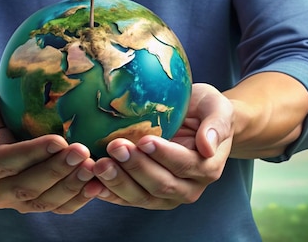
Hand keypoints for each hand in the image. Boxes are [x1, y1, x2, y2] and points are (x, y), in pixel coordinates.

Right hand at [0, 87, 102, 213]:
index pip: (6, 163)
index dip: (33, 153)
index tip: (58, 140)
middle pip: (27, 186)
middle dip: (57, 170)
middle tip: (83, 152)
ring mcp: (14, 201)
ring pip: (45, 200)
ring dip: (71, 186)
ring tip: (92, 167)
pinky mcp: (34, 203)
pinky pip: (57, 207)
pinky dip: (78, 199)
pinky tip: (96, 185)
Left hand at [92, 83, 233, 209]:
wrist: (194, 121)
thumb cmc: (204, 109)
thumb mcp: (216, 107)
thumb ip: (216, 124)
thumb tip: (208, 146)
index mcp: (207, 167)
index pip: (185, 165)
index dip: (164, 155)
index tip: (144, 140)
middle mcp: (188, 187)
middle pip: (161, 184)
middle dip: (136, 167)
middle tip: (115, 147)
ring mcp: (166, 196)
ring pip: (141, 197)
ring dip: (118, 182)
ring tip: (98, 164)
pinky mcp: (145, 196)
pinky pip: (126, 199)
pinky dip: (108, 193)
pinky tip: (91, 183)